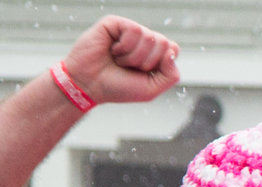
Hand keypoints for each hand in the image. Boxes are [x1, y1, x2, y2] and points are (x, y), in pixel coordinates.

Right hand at [62, 17, 179, 104]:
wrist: (89, 85)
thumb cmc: (118, 87)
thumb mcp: (151, 89)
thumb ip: (171, 75)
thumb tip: (172, 51)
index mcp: (153, 54)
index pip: (172, 48)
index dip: (162, 64)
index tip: (144, 73)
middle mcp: (142, 40)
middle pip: (164, 43)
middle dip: (147, 62)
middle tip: (129, 68)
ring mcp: (129, 30)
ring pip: (150, 37)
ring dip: (134, 57)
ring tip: (119, 60)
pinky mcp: (115, 23)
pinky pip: (134, 30)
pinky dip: (125, 47)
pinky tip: (113, 50)